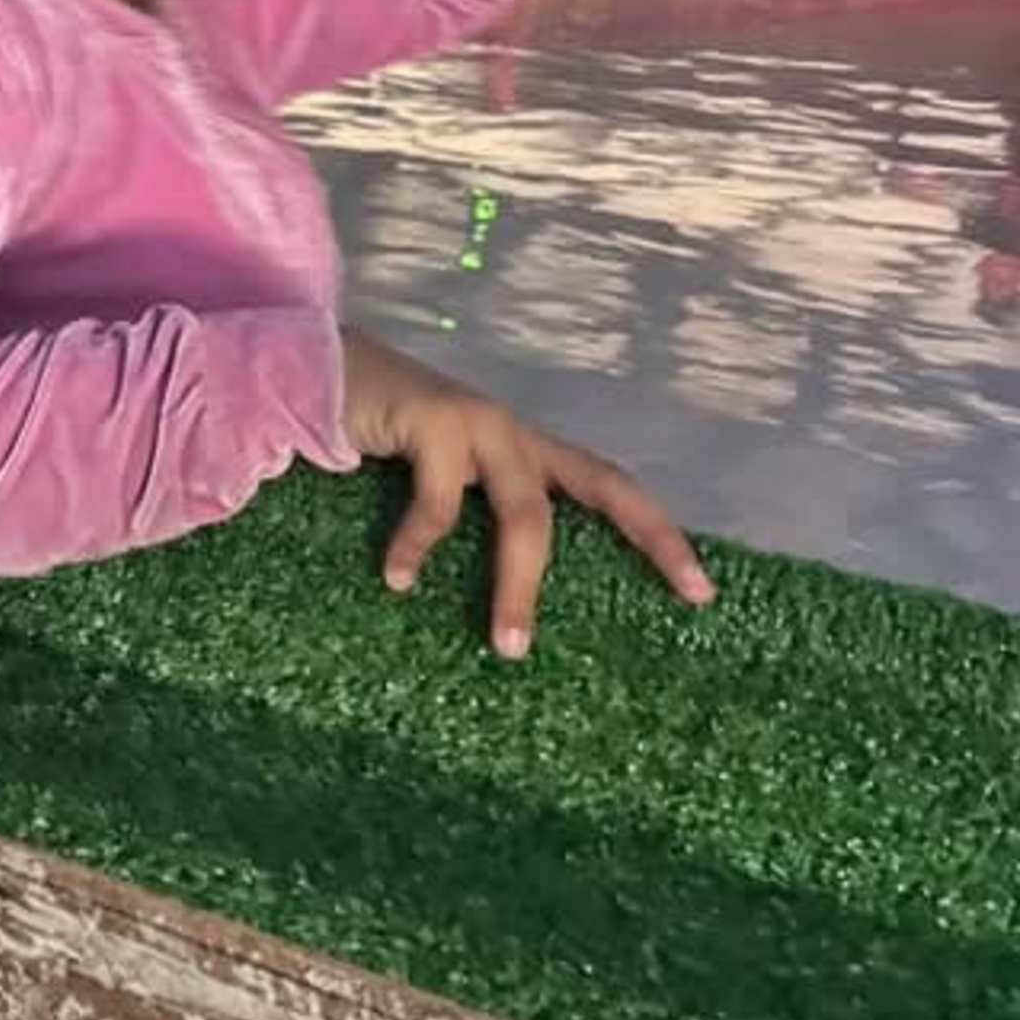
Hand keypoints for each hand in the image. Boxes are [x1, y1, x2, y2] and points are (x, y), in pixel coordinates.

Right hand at [340, 332, 710, 657]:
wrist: (316, 372)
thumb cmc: (378, 441)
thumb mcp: (439, 483)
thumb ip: (471, 520)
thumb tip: (504, 606)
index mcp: (523, 451)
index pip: (611, 488)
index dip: (659, 534)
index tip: (703, 593)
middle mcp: (514, 433)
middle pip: (601, 486)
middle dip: (649, 540)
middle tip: (688, 596)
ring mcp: (477, 423)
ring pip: (525, 515)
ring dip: (518, 585)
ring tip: (507, 646)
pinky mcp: (434, 420)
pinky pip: (438, 503)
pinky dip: (416, 547)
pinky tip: (396, 579)